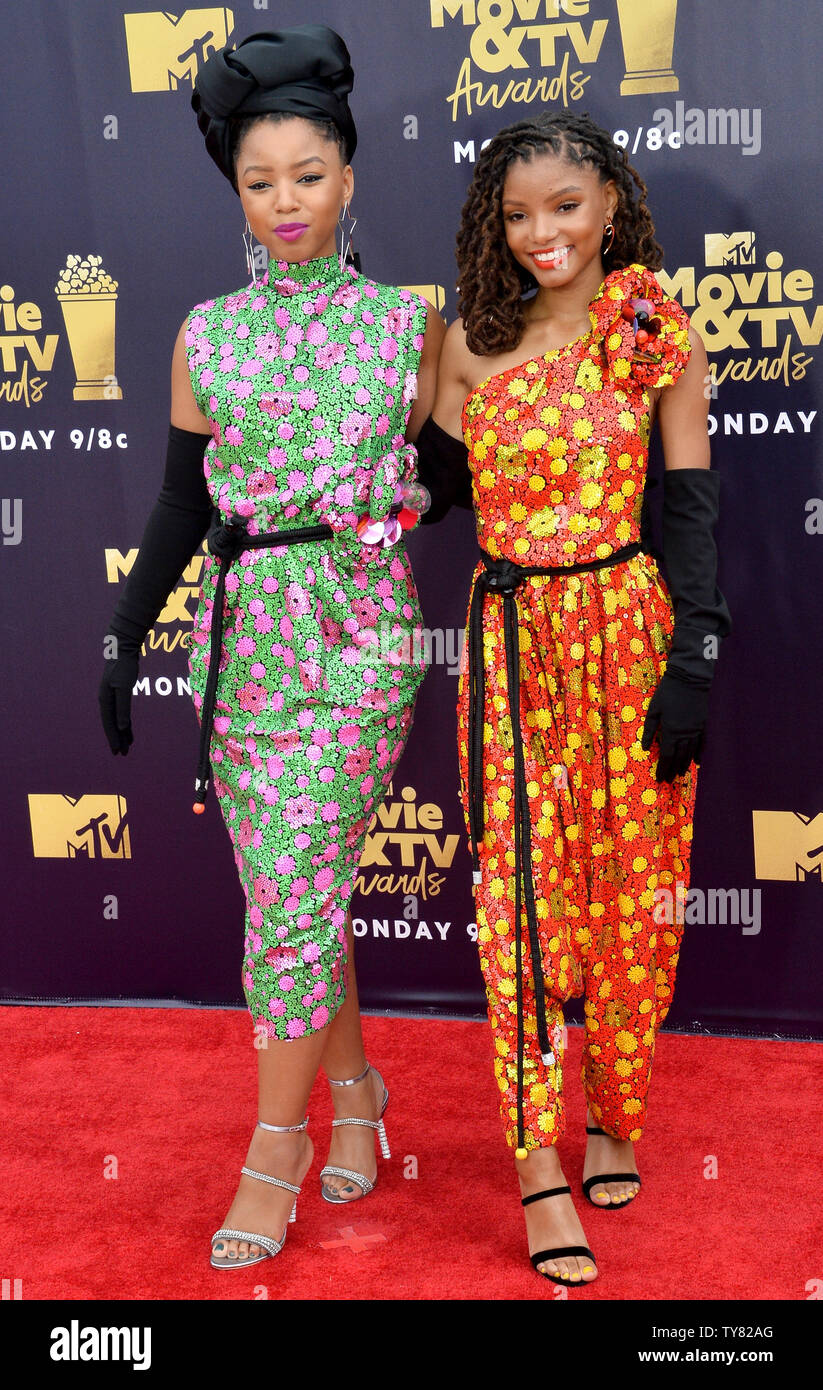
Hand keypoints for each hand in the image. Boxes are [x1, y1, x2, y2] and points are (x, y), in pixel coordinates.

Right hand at [99, 640, 139, 754]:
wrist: (123, 650)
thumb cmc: (124, 667)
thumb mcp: (124, 688)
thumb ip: (123, 708)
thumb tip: (122, 727)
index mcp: (105, 700)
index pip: (110, 724)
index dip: (113, 738)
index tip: (116, 751)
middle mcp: (106, 701)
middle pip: (112, 724)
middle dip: (117, 739)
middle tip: (122, 754)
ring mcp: (112, 697)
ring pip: (117, 720)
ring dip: (122, 733)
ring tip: (127, 746)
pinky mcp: (119, 694)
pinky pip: (122, 713)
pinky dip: (126, 723)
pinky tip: (129, 732)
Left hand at [640, 670, 710, 783]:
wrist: (692, 678)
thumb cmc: (669, 691)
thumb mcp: (654, 709)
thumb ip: (650, 730)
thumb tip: (645, 748)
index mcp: (671, 731)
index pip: (667, 756)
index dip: (663, 768)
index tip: (660, 778)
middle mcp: (686, 734)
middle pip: (679, 757)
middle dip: (673, 769)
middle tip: (669, 779)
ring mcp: (698, 730)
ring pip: (692, 752)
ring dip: (685, 764)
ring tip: (680, 773)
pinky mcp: (707, 724)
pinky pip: (704, 744)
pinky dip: (700, 754)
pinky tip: (698, 762)